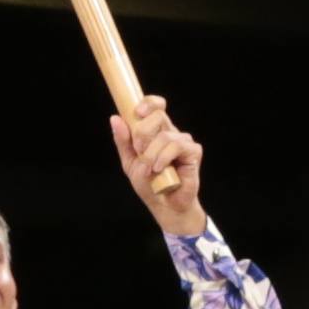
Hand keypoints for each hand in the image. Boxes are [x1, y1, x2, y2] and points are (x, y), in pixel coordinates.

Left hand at [114, 97, 208, 236]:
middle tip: (139, 150)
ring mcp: (183, 141)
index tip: (137, 112)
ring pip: (165, 135)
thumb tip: (115, 118)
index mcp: (156, 131)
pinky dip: (164, 157)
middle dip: (143, 132)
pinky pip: (177, 146)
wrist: (164, 205)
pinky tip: (160, 169)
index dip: (148, 103)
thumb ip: (123, 141)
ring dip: (151, 153)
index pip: (156, 106)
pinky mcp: (193, 152)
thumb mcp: (130, 162)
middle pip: (158, 114)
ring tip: (149, 169)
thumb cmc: (149, 184)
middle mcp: (171, 132)